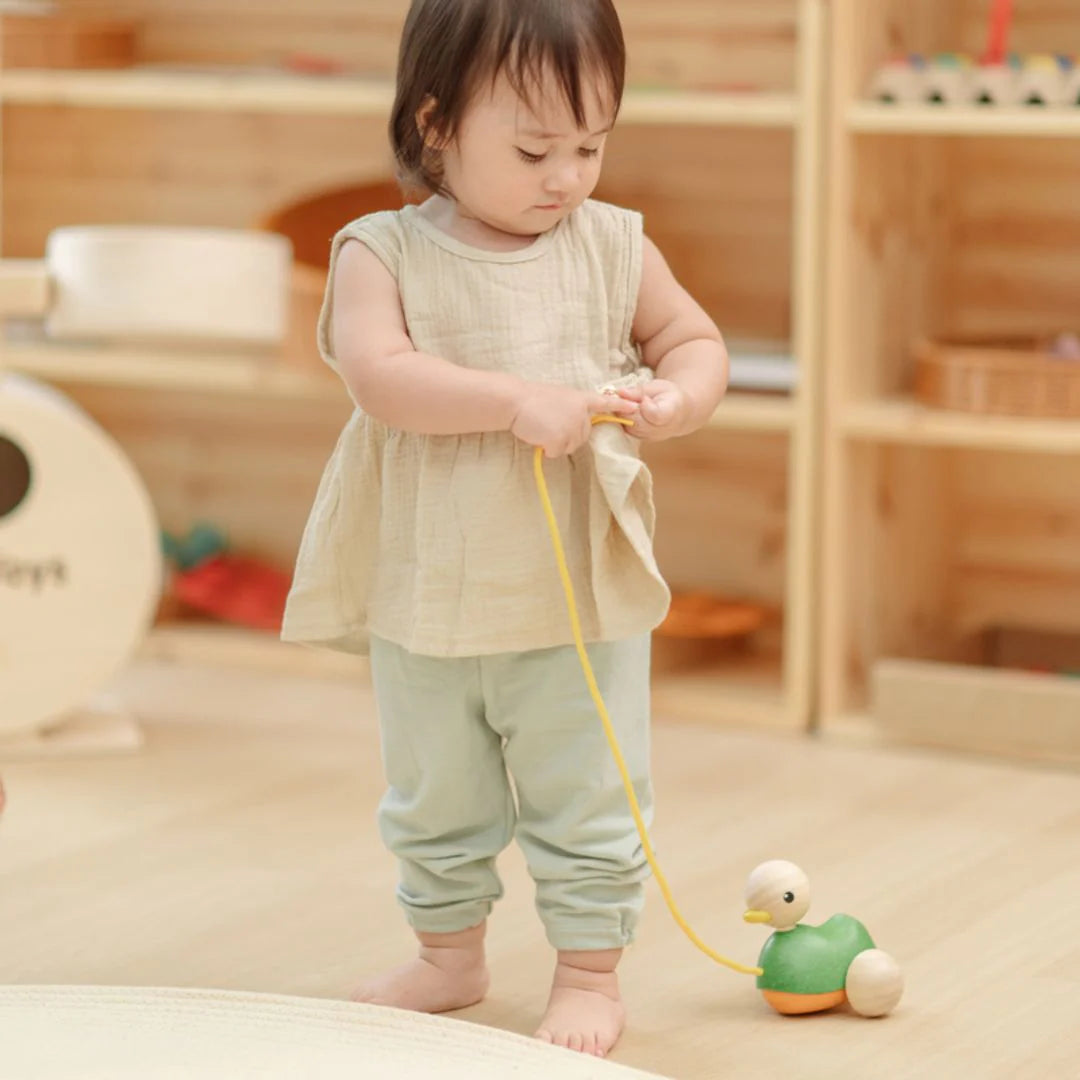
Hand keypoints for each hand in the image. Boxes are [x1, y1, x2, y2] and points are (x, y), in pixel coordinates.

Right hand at [510, 383, 637, 457]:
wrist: (516, 401)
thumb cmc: (531, 399)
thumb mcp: (559, 397)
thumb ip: (572, 408)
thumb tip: (573, 423)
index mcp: (580, 399)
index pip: (603, 403)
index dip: (619, 407)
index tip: (635, 409)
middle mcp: (581, 414)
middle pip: (582, 436)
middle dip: (566, 435)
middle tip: (548, 423)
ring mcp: (572, 427)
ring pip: (570, 446)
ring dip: (555, 442)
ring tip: (542, 427)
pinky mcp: (561, 439)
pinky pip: (556, 453)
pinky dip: (546, 448)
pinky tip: (538, 435)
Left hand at [616, 379, 688, 440]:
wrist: (678, 413)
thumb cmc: (668, 396)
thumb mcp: (657, 386)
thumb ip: (639, 390)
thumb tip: (620, 392)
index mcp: (669, 412)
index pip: (654, 415)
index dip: (644, 406)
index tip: (645, 398)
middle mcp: (660, 429)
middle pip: (636, 422)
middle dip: (628, 408)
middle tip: (630, 398)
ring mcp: (651, 437)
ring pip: (629, 427)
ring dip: (625, 414)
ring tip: (632, 404)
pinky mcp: (643, 439)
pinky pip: (628, 430)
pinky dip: (625, 420)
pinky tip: (631, 412)